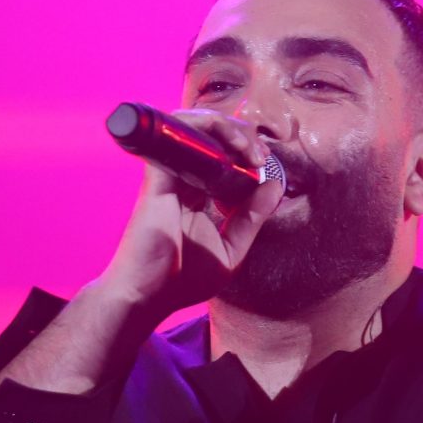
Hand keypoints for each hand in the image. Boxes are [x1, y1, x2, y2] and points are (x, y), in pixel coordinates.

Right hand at [95, 109, 287, 316]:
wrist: (147, 295)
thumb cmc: (181, 280)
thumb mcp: (231, 250)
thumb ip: (252, 218)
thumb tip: (275, 185)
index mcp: (196, 194)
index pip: (222, 158)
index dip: (246, 152)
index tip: (265, 164)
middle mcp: (181, 178)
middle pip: (211, 136)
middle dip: (243, 136)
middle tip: (261, 155)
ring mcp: (168, 173)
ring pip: (196, 126)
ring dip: (229, 128)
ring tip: (251, 149)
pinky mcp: (159, 173)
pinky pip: (179, 132)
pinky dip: (207, 128)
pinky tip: (234, 148)